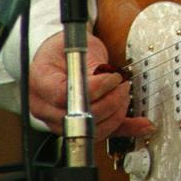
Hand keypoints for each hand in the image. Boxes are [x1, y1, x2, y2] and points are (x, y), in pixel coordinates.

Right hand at [29, 32, 154, 139]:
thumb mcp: (76, 46)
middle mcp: (45, 108)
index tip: (113, 78)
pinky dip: (124, 129)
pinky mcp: (75, 128)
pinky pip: (101, 134)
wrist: (59, 58)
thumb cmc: (64, 50)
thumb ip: (89, 65)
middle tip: (123, 84)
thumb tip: (106, 80)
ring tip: (125, 93)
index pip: (63, 96)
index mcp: (40, 82)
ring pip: (91, 130)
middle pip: (79, 118)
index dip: (94, 90)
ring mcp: (58, 122)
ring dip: (116, 113)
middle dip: (109, 102)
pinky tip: (140, 125)